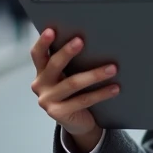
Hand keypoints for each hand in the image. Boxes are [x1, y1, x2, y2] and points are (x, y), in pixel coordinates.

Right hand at [30, 28, 115, 152]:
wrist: (78, 123)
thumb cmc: (76, 93)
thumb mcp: (70, 76)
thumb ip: (72, 63)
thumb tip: (95, 41)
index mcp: (41, 71)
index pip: (37, 54)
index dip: (43, 42)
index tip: (51, 30)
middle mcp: (40, 85)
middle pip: (54, 65)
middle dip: (67, 52)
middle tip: (81, 41)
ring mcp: (47, 101)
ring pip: (72, 83)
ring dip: (94, 74)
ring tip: (113, 68)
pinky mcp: (57, 114)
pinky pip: (82, 100)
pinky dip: (101, 93)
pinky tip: (115, 88)